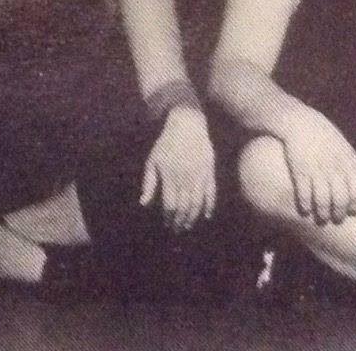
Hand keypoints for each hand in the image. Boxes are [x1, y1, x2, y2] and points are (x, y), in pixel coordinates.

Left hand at [140, 107, 215, 230]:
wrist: (187, 126)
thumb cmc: (166, 143)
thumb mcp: (153, 161)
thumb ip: (149, 183)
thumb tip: (144, 203)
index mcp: (170, 176)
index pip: (170, 205)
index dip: (169, 217)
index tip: (167, 225)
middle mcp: (186, 179)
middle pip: (184, 207)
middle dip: (180, 221)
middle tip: (178, 230)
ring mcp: (200, 176)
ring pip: (198, 203)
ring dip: (193, 217)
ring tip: (188, 225)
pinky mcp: (210, 173)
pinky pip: (212, 194)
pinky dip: (209, 206)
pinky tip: (206, 216)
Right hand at [278, 107, 355, 225]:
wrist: (298, 121)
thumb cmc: (326, 139)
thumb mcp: (346, 153)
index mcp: (349, 160)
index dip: (355, 204)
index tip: (352, 211)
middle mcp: (334, 166)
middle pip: (341, 198)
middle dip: (339, 212)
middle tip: (337, 219)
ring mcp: (316, 167)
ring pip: (322, 198)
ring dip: (322, 212)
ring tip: (322, 218)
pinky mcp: (298, 168)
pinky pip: (304, 192)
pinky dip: (305, 203)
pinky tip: (305, 209)